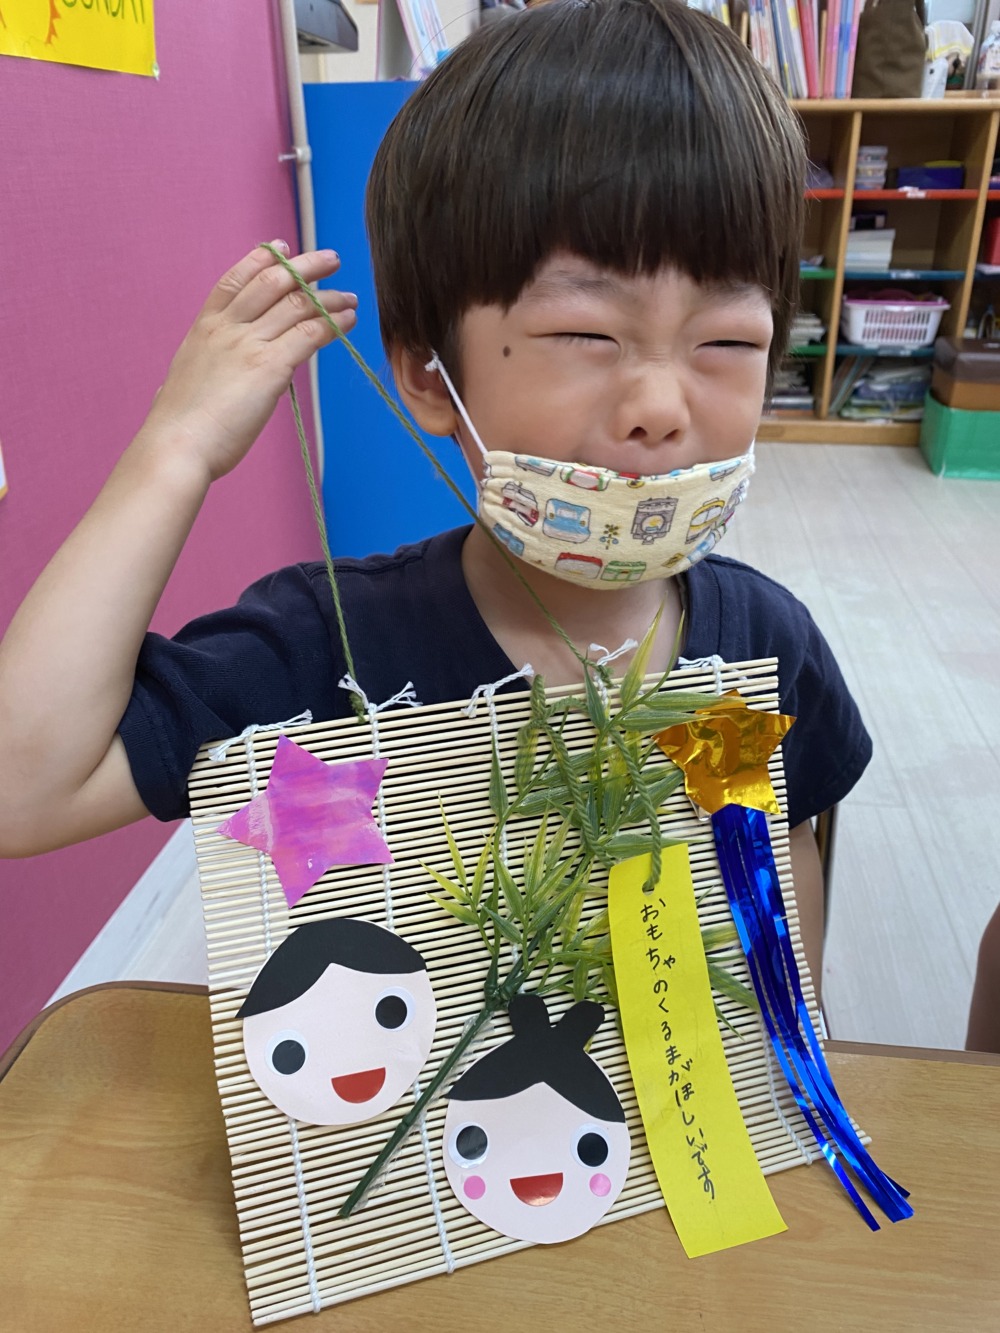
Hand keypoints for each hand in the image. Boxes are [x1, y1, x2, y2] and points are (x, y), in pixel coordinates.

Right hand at [145, 242, 358, 480]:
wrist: (178, 445)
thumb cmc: (178, 427)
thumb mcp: (186, 380)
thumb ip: (205, 366)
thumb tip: (211, 374)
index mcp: (204, 329)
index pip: (235, 280)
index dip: (261, 261)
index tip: (281, 249)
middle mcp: (227, 329)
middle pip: (273, 282)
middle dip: (305, 266)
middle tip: (331, 258)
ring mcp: (249, 344)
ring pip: (297, 305)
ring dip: (329, 297)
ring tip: (350, 297)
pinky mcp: (270, 367)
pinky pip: (310, 333)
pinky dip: (333, 323)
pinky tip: (348, 321)